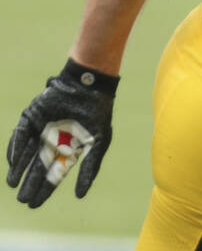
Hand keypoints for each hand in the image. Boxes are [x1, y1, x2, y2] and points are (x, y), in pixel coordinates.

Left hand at [6, 59, 117, 207]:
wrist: (89, 87)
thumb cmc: (97, 114)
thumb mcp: (98, 143)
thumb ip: (89, 168)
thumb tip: (80, 195)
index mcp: (68, 148)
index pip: (54, 173)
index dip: (44, 189)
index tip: (34, 204)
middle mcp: (51, 141)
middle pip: (38, 167)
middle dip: (30, 183)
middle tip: (23, 200)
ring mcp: (40, 130)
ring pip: (26, 154)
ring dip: (18, 169)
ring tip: (13, 184)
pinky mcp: (30, 118)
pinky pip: (19, 135)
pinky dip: (15, 148)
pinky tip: (13, 162)